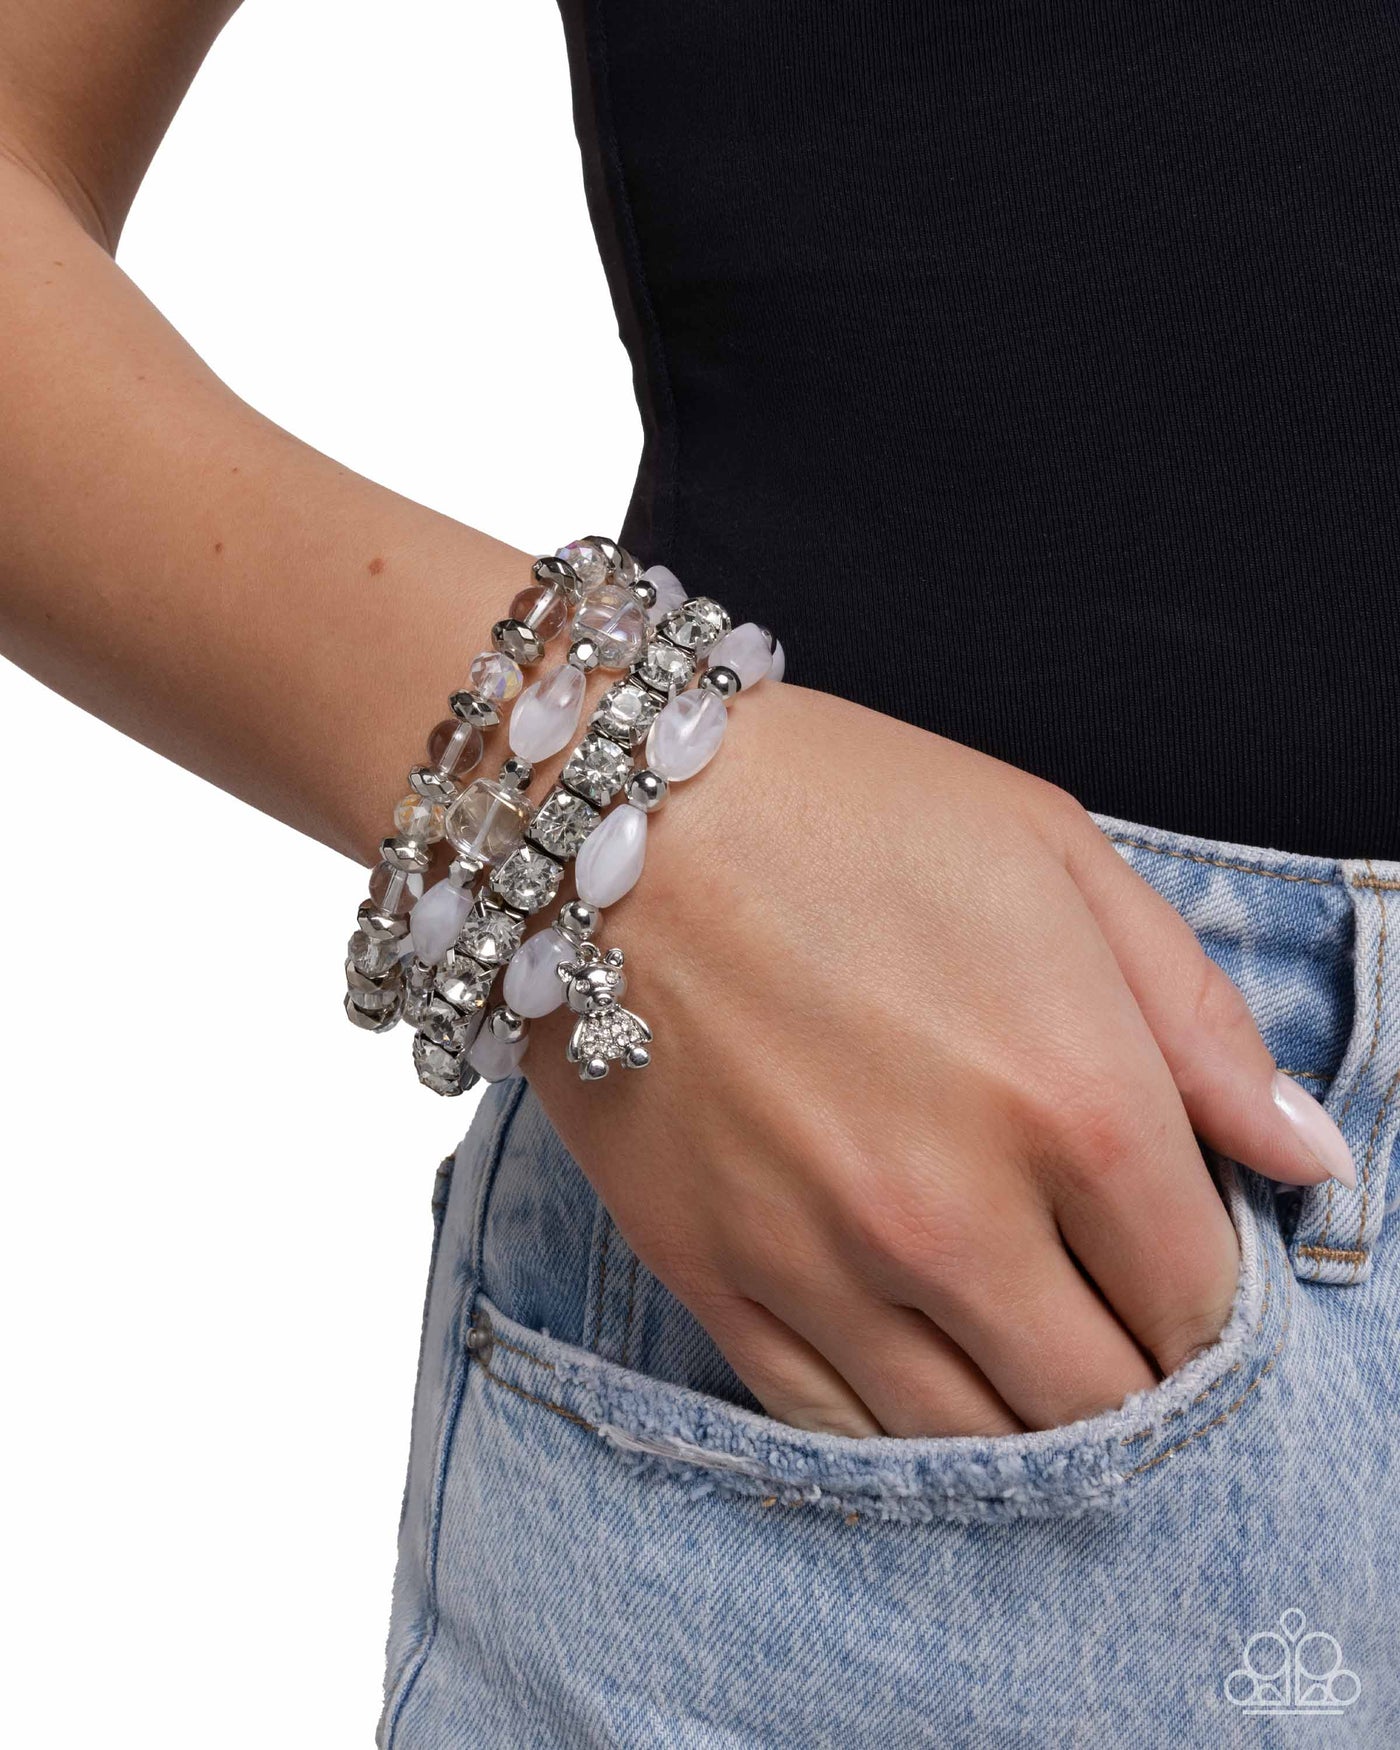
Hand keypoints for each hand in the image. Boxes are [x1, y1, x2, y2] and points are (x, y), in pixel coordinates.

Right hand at [527, 683, 1353, 1436]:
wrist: (607, 810)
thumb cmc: (845, 809)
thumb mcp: (1059, 857)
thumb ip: (1199, 1020)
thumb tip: (1305, 1156)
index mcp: (1073, 1099)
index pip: (1199, 1297)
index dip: (1213, 1304)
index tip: (1181, 1272)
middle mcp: (956, 1213)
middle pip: (1098, 1401)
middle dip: (1130, 1377)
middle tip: (1109, 1321)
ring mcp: (823, 1261)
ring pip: (969, 1441)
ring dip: (1019, 1421)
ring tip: (1018, 1353)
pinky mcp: (712, 1277)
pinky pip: (828, 1427)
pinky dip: (893, 1428)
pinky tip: (912, 1370)